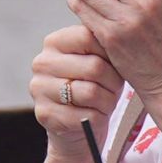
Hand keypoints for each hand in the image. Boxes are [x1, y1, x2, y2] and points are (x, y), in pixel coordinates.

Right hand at [30, 25, 126, 157]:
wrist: (78, 127)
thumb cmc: (94, 87)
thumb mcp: (101, 61)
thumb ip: (104, 46)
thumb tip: (122, 35)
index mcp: (55, 42)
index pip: (88, 37)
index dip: (110, 53)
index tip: (115, 64)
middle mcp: (42, 63)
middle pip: (93, 67)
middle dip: (113, 82)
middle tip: (114, 88)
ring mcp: (39, 89)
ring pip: (91, 93)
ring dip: (107, 101)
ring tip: (106, 102)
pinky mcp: (44, 114)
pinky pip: (86, 116)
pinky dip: (99, 119)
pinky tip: (95, 117)